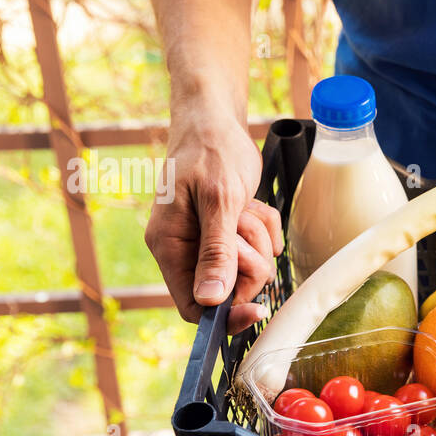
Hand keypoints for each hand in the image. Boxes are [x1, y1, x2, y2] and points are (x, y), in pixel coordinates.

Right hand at [145, 104, 280, 333]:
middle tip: (242, 226)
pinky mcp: (232, 233)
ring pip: (251, 269)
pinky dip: (266, 226)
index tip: (257, 309)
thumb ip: (215, 251)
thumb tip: (209, 301)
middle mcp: (186, 250)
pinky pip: (263, 248)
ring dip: (258, 238)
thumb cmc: (209, 151)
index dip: (226, 315)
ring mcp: (210, 242)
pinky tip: (252, 203)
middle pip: (230, 290)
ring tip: (244, 207)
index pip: (193, 307)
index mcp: (169, 247)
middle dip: (248, 261)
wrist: (216, 120)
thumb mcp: (217, 201)